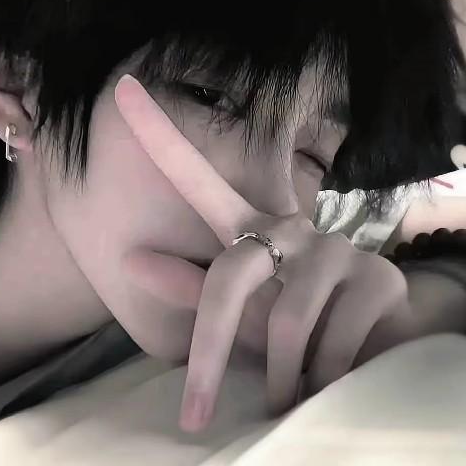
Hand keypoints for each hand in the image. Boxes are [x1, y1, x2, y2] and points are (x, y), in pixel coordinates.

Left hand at [115, 75, 413, 432]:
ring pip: (288, 325)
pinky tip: (333, 378)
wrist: (376, 340)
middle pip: (230, 281)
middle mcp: (291, 228)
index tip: (122, 90)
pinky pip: (334, 343)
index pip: (197, 177)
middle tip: (193, 414)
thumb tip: (133, 260)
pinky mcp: (380, 279)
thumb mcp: (239, 316)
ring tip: (289, 396)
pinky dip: (324, 379)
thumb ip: (191, 290)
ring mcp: (338, 249)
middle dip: (211, 355)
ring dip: (283, 377)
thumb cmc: (293, 329)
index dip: (160, 134)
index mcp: (250, 232)